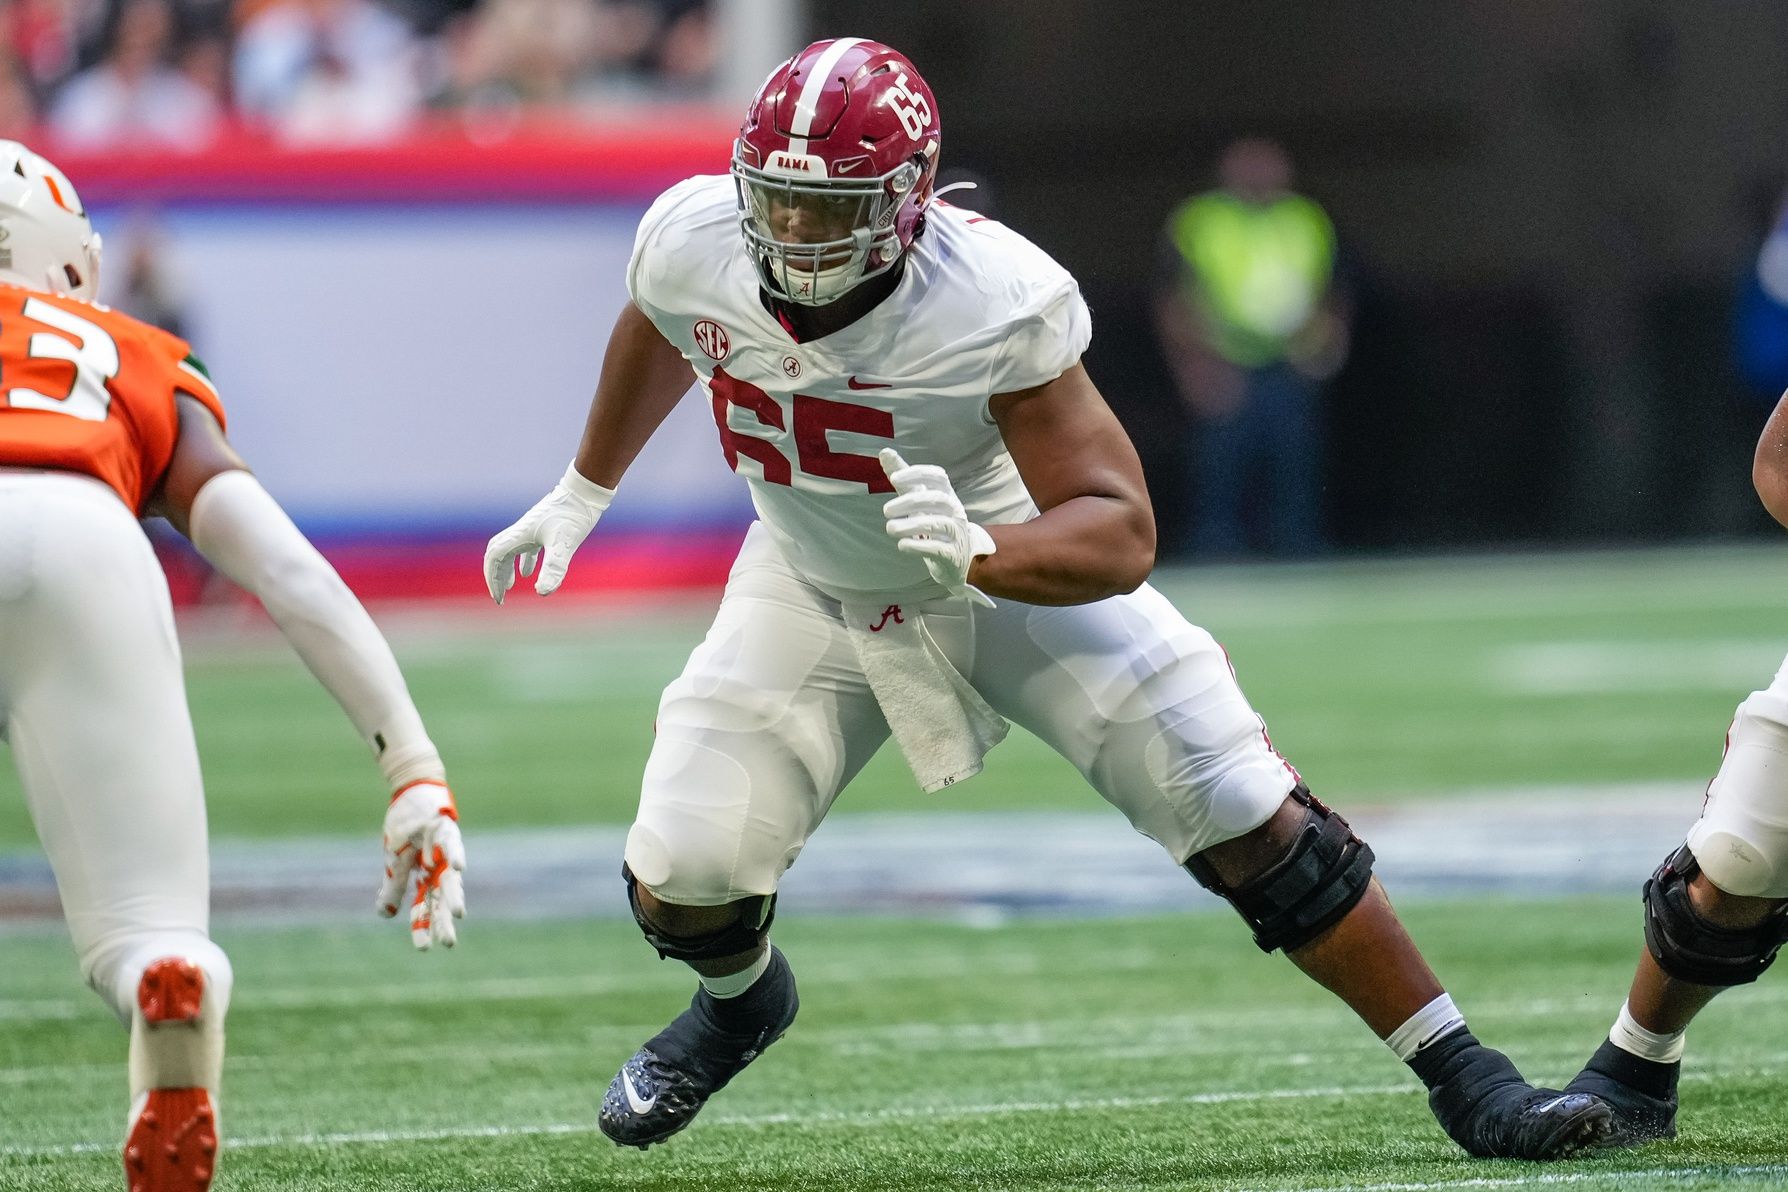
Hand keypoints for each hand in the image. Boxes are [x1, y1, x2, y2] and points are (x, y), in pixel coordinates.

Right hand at [376, 781, 465, 949]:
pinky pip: (452, 843)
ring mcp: (444, 848)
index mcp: (424, 874)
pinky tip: (459, 867)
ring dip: (454, 894)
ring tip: (458, 914)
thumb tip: (385, 915)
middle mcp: (438, 865)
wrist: (411, 790)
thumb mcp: (394, 860)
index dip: (423, 925)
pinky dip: (454, 854)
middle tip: (449, 944)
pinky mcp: (445, 829)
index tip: (424, 949)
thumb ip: (394, 887)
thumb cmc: (405, 825)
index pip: (423, 904)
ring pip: (451, 875)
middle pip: (440, 897)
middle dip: (443, 920)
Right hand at [483, 464, 614, 603]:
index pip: (495, 557)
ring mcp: (531, 528)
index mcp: (520, 534)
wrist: (585, 491)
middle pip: (497, 554)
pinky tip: (528, 573)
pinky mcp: (543, 527)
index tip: (499, 598)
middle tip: (500, 597)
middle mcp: (521, 530)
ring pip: (510, 550)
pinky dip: (523, 561)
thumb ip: (553, 568)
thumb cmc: (574, 515)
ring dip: (506, 569)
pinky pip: (525, 547)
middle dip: (495, 575)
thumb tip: (541, 593)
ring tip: (509, 587)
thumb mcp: (564, 544)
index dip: (493, 578)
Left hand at [878, 448, 996, 606]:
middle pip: (937, 499)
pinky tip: (902, 545)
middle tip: (886, 510)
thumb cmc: (933, 522)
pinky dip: (917, 546)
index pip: (938, 476)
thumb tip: (884, 452)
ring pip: (937, 524)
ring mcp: (956, 533)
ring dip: (910, 525)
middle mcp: (954, 511)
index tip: (894, 479)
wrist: (955, 559)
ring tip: (890, 528)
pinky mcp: (952, 554)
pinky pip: (938, 549)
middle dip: (909, 503)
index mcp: (947, 494)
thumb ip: (903, 479)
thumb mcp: (919, 500)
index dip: (917, 474)